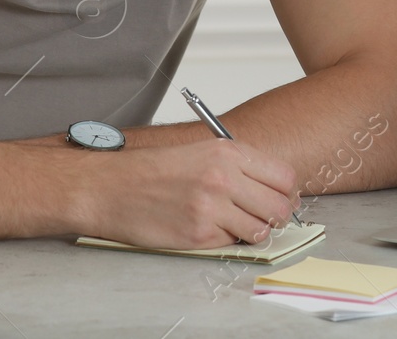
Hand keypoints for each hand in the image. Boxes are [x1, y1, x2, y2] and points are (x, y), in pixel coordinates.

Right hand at [76, 138, 300, 248]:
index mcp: (227, 152)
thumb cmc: (153, 170)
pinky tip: (205, 228)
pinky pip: (231, 244)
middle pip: (279, 207)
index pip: (284, 177)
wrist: (111, 187)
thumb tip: (275, 189)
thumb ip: (239, 166)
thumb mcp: (200, 152)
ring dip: (251, 231)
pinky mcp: (198, 235)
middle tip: (260, 216)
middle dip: (275, 216)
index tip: (279, 198)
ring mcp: (211, 207)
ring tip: (230, 223)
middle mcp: (223, 178)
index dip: (286, 192)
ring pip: (260, 230)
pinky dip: (225, 240)